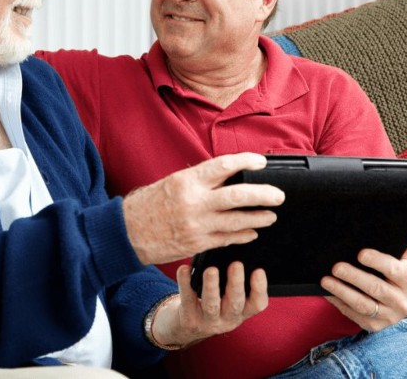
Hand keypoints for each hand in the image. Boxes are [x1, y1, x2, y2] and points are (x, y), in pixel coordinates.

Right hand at [122, 152, 283, 264]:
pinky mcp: (197, 244)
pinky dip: (243, 235)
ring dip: (258, 218)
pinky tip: (252, 232)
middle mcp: (194, 202)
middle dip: (264, 195)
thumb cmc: (149, 204)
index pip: (224, 165)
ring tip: (271, 216)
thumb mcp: (172, 183)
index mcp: (187, 181)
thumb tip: (230, 175)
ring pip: (237, 221)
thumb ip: (200, 181)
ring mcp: (196, 225)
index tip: (261, 163)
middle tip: (279, 196)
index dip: (247, 162)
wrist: (127, 232)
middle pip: (238, 196)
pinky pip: (227, 239)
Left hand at [150, 262, 267, 347]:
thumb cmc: (215, 305)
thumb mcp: (230, 299)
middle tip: (236, 264)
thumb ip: (235, 283)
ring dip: (212, 286)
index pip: (257, 303)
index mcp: (242, 311)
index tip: (259, 270)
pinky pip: (187, 299)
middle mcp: (228, 318)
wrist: (190, 327)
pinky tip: (184, 269)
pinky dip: (185, 283)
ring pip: (211, 304)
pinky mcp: (190, 318)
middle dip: (236, 283)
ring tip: (211, 270)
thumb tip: (238, 247)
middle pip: (234, 303)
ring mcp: (208, 321)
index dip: (260, 288)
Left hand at [320, 231, 406, 331]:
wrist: (401, 302)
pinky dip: (339, 304)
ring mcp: (389, 317)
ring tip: (326, 280)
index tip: (360, 254)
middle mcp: (404, 303)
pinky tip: (329, 293)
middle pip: (376, 289)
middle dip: (354, 277)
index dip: (377, 261)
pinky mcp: (375, 326)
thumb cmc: (397, 275)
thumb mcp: (403, 261)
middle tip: (336, 267)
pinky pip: (354, 316)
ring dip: (342, 291)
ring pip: (363, 305)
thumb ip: (404, 245)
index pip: (395, 270)